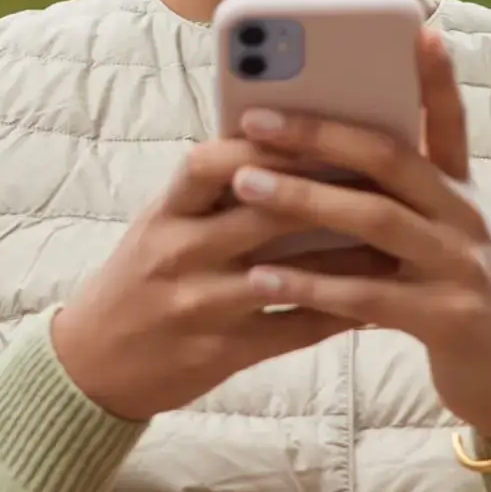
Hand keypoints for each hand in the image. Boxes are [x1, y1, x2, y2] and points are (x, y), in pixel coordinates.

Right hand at [51, 137, 377, 422]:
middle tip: (382, 176)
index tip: (314, 127)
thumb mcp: (162, 224)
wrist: (94, 364)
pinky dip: (338, 312)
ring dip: (346, 255)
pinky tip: (377, 300)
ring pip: (288, 273)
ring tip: (396, 237)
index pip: (209, 162)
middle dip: (326, 192)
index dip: (263, 143)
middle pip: (261, 214)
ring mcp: (201, 306)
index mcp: (165, 213)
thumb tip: (285, 142)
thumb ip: (213, 192)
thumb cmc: (141, 277)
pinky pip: (292, 329)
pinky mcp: (222, 353)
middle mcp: (179, 254)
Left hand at [228, 28, 490, 443]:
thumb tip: (316, 152)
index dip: (436, 76)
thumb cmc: (450, 295)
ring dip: (304, 200)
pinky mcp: (447, 318)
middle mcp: (466, 217)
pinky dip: (310, 285)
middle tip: (257, 117)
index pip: (450, 120)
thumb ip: (393, 197)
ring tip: (245, 185)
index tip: (421, 28)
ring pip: (374, 220)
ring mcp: (461, 266)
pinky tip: (261, 276)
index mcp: (460, 190)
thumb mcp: (435, 236)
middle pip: (391, 159)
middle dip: (320, 134)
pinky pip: (366, 296)